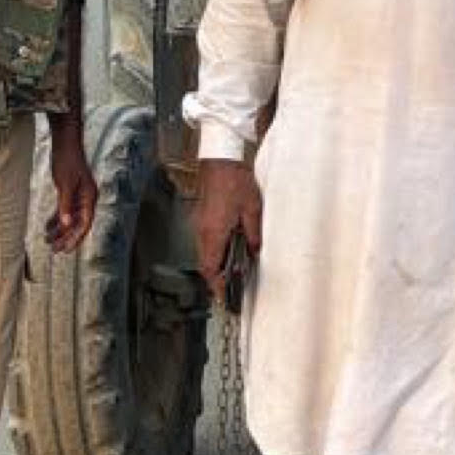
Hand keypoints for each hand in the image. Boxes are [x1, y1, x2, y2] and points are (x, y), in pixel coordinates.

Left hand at [44, 116, 97, 250]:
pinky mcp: (70, 192)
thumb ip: (65, 205)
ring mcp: (79, 195)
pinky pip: (64, 210)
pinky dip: (56, 219)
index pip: (85, 224)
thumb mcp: (65, 184)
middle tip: (54, 250)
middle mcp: (86, 199)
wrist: (65, 142)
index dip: (76, 238)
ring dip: (60, 230)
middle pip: (78, 224)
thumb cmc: (67, 160)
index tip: (66, 250)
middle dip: (66, 238)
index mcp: (89, 197)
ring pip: (70, 218)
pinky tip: (47, 227)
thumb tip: (65, 225)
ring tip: (48, 241)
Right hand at [192, 158, 262, 288]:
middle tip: (231, 286)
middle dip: (217, 278)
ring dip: (216, 264)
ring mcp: (200, 224)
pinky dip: (215, 251)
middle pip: (206, 264)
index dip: (217, 285)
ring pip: (205, 254)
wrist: (221, 158)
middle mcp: (203, 231)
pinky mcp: (202, 217)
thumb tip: (254, 252)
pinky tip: (229, 248)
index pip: (211, 269)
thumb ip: (253, 234)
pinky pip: (205, 242)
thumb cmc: (234, 180)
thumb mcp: (251, 209)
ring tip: (233, 269)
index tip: (226, 295)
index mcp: (214, 233)